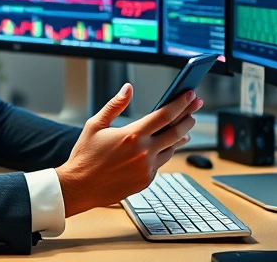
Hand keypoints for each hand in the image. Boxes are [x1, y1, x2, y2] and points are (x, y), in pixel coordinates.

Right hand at [54, 84, 202, 217]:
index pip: (164, 115)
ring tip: (185, 127)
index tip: (190, 95)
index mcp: (131, 135)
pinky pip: (162, 163)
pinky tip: (167, 146)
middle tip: (195, 108)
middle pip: (176, 131)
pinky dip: (166, 152)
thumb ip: (115, 105)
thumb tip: (128, 88)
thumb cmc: (85, 155)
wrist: (80, 187)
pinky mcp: (147, 180)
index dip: (180, 103)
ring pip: (172, 148)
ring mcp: (147, 168)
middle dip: (188, 117)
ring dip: (181, 136)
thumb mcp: (95, 125)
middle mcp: (143, 152)